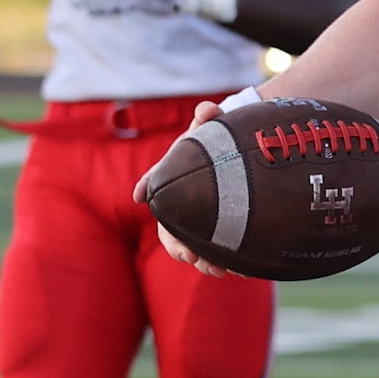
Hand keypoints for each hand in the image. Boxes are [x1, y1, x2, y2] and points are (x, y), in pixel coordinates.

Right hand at [132, 101, 236, 275]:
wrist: (239, 162)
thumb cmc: (217, 148)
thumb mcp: (212, 132)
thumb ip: (209, 119)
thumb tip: (208, 108)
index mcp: (171, 180)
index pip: (152, 185)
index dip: (145, 188)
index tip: (139, 196)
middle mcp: (179, 205)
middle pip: (169, 230)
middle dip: (178, 245)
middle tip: (191, 256)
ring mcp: (195, 222)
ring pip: (189, 249)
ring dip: (201, 261)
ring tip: (216, 269)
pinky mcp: (214, 235)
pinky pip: (211, 255)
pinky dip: (221, 264)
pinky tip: (236, 270)